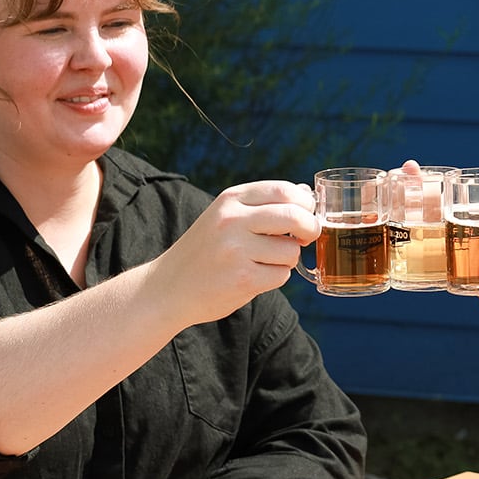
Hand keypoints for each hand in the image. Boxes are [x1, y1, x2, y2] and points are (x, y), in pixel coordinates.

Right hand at [150, 180, 318, 325]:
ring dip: (287, 259)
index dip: (305, 203)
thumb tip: (304, 192)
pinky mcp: (243, 279)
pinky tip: (253, 277)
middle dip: (310, 228)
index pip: (284, 190)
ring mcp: (237, 250)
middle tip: (306, 237)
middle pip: (296, 216)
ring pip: (291, 250)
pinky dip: (275, 278)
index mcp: (230, 199)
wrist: (167, 287)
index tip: (307, 214)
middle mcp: (232, 220)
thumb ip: (262, 205)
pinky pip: (282, 275)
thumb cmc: (205, 250)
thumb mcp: (225, 216)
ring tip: (264, 261)